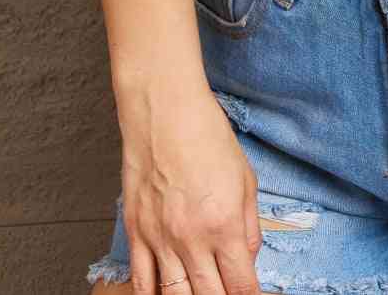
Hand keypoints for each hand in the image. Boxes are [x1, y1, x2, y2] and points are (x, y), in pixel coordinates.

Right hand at [118, 83, 262, 293]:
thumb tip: (248, 260)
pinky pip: (142, 281)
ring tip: (201, 292)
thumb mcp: (246, 179)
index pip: (241, 286)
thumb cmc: (208, 136)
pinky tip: (166, 294)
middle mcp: (192, 240)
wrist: (165, 112)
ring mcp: (160, 239)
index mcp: (225, 226)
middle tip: (227, 293)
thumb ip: (250, 226)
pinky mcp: (137, 232)